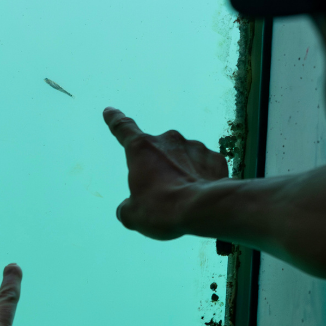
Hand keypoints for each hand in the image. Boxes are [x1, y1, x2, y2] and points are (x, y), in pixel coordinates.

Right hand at [103, 107, 228, 238]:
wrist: (207, 209)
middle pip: (158, 150)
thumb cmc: (163, 209)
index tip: (110, 110)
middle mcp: (168, 140)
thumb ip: (127, 207)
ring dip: (181, 171)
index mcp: (142, 149)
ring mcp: (195, 147)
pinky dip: (201, 177)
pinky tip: (202, 193)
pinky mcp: (215, 158)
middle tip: (163, 191)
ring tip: (184, 196)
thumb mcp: (134, 215)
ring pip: (183, 157)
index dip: (115, 120)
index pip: (123, 129)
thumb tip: (127, 208)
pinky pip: (204, 166)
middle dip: (159, 166)